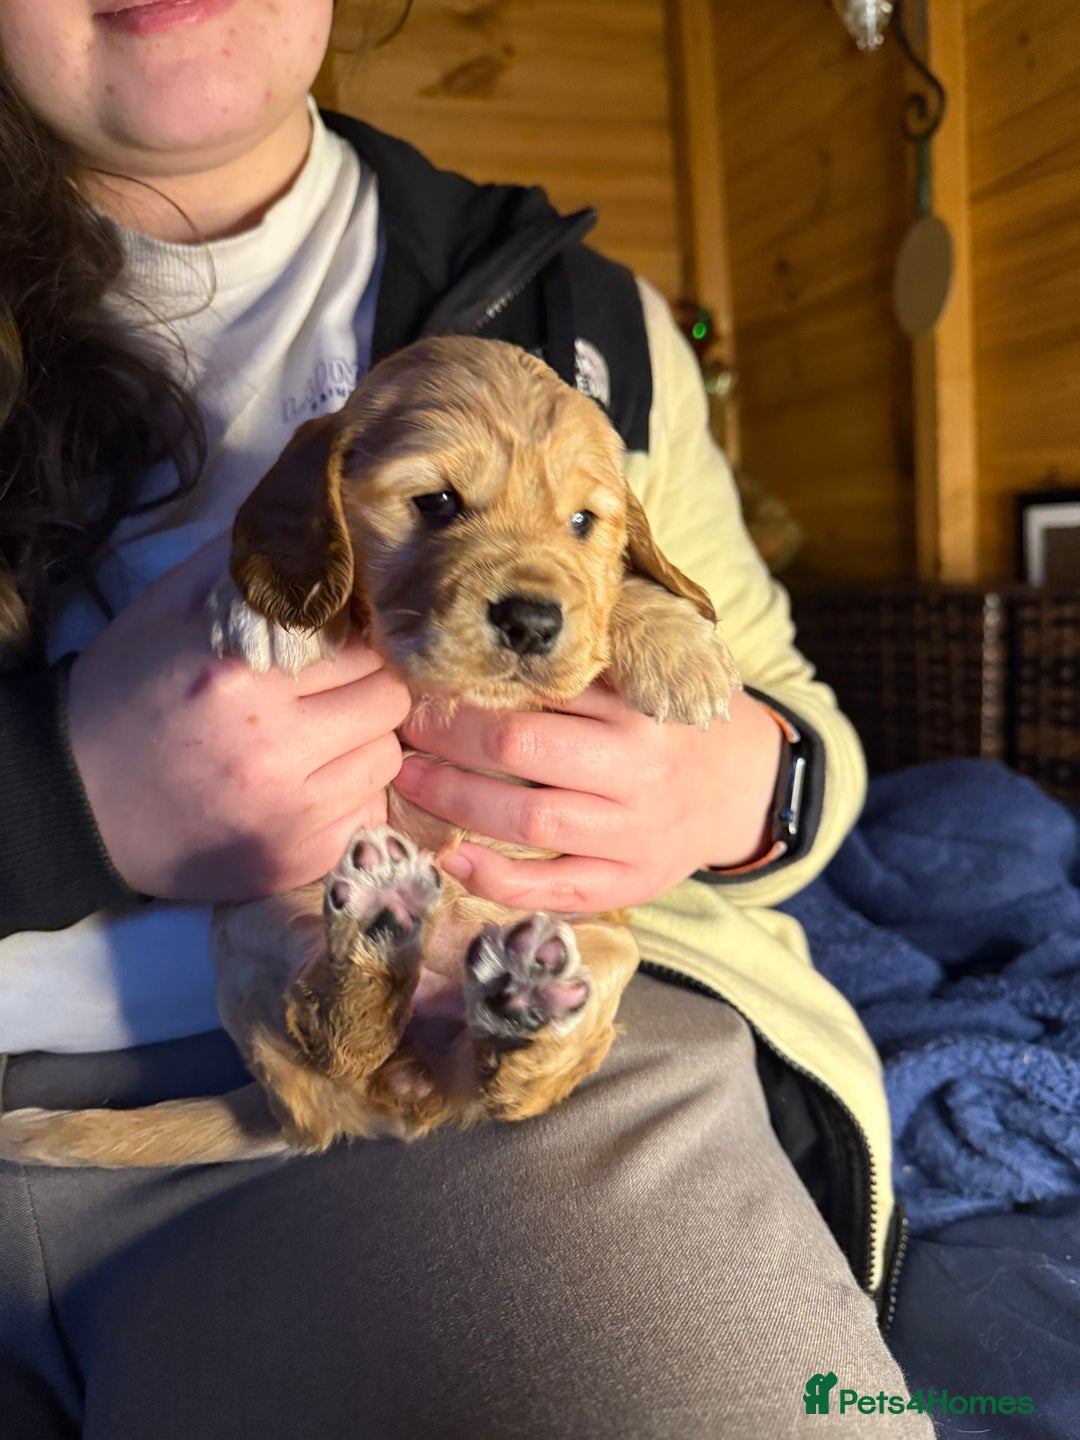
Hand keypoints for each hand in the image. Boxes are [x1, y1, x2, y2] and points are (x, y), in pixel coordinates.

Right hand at [67, 534, 412, 901]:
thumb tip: (317, 527)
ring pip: (388, 758)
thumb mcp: (168, 611)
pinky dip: (350, 794)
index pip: (362, 642)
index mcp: (241, 676)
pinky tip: (309, 783)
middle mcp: (272, 748)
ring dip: (365, 741)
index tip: (346, 641)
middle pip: (389, 700)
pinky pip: (369, 812)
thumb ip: (244, 565)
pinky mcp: (297, 860)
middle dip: (371, 686)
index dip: (360, 637)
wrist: (77, 803)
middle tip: (337, 688)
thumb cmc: (126, 696)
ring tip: (322, 736)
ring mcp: (289, 815)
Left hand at [394, 683, 782, 911]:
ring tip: (408, 780)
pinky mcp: (629, 883)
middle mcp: (636, 772)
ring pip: (529, 822)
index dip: (471, 688)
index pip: (539, 691)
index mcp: (639, 708)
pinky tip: (450, 859)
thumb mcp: (652, 673)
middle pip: (521, 753)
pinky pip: (555, 889)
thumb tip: (497, 631)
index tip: (424, 679)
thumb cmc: (678, 721)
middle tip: (402, 727)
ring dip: (455, 803)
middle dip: (447, 739)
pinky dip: (497, 881)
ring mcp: (632, 835)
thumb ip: (592, 657)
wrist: (746, 787)